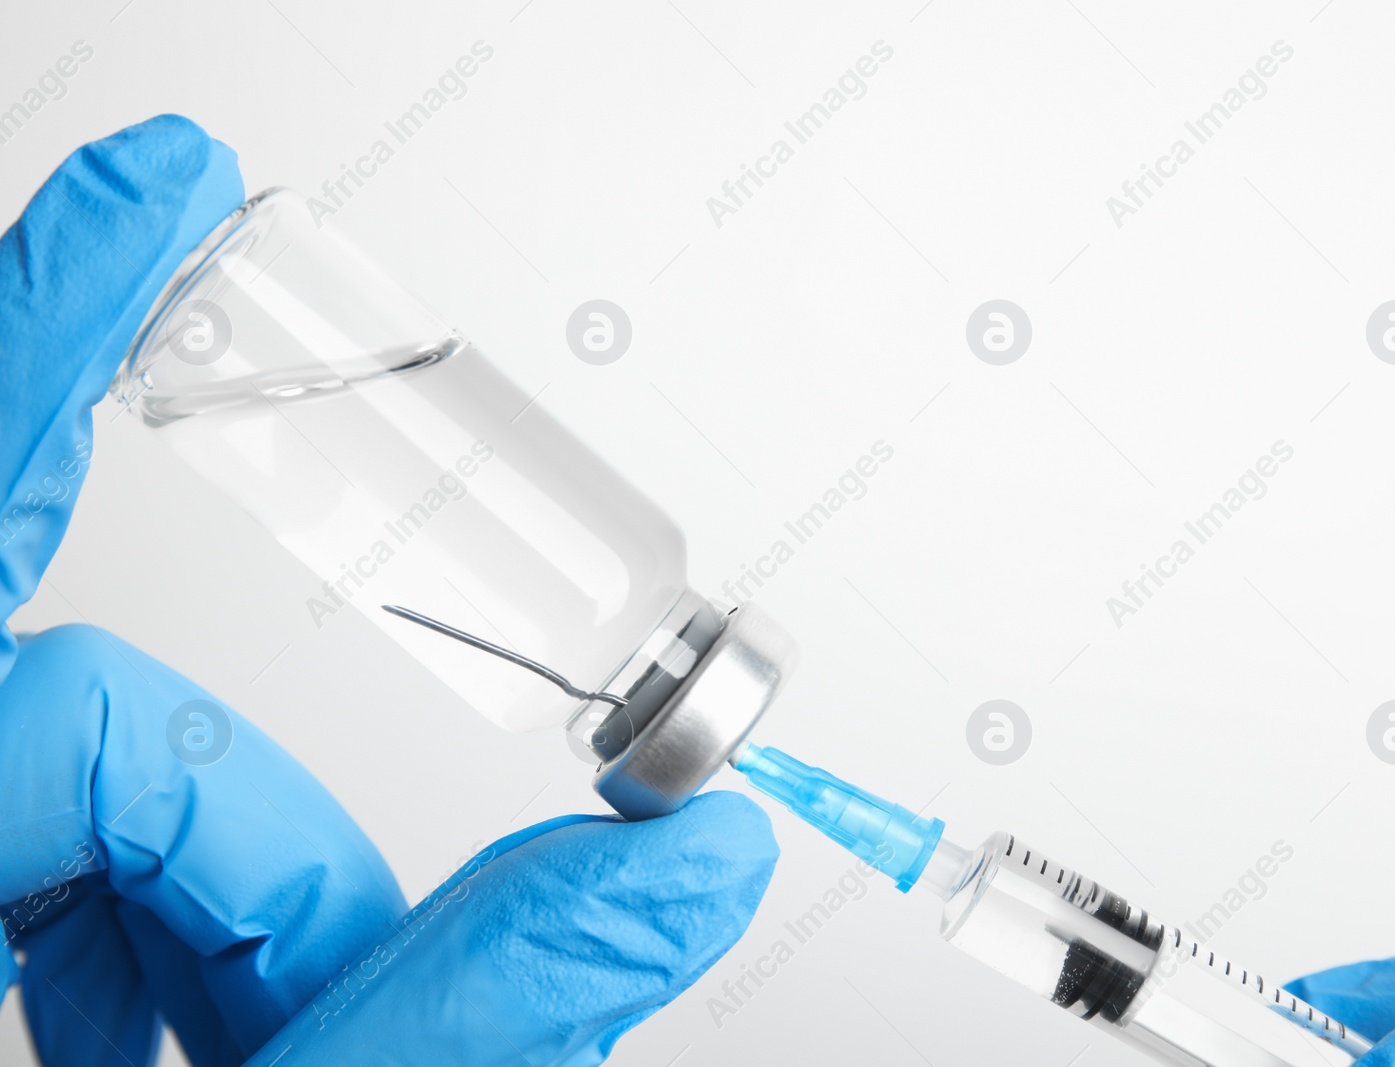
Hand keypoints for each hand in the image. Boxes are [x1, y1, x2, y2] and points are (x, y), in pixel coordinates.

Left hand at [0, 115, 777, 1066]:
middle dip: (250, 860)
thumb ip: (469, 1024)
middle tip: (307, 1015)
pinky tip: (191, 1037)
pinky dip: (149, 941)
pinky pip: (44, 860)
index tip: (162, 187)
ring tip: (248, 1058)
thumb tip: (678, 872)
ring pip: (80, 802)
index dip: (61, 316)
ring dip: (219, 929)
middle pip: (87, 718)